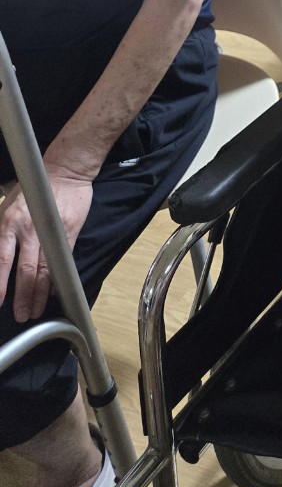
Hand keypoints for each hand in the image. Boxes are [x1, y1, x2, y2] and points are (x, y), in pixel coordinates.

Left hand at [0, 164, 93, 321]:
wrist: (65, 171)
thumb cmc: (33, 187)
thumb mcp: (6, 206)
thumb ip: (2, 233)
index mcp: (9, 223)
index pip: (2, 261)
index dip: (0, 285)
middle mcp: (29, 230)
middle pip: (25, 272)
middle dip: (23, 298)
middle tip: (21, 315)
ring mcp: (51, 233)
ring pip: (44, 271)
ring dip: (40, 295)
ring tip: (36, 310)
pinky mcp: (69, 234)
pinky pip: (61, 263)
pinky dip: (55, 280)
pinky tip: (52, 292)